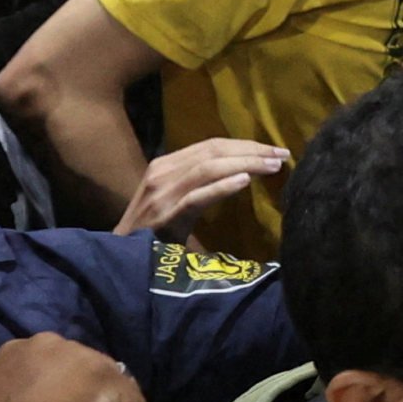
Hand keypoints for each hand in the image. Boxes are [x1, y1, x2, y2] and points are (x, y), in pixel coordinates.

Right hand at [113, 138, 286, 237]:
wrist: (121, 256)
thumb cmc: (152, 231)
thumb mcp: (175, 199)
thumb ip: (200, 183)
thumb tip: (242, 173)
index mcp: (166, 165)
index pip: (211, 145)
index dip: (245, 145)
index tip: (273, 150)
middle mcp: (162, 172)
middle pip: (213, 151)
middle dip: (251, 150)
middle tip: (282, 155)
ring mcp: (161, 193)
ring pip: (207, 168)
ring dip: (245, 164)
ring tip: (272, 166)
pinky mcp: (164, 215)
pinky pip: (197, 196)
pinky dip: (222, 187)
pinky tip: (244, 182)